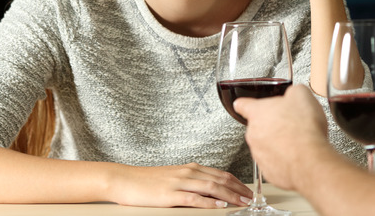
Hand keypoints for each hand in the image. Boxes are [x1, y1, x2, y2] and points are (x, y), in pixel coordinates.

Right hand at [106, 162, 252, 208]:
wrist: (123, 179)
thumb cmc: (147, 181)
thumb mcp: (173, 177)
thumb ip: (191, 181)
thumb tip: (208, 190)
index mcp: (190, 168)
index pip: (220, 173)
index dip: (236, 182)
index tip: (248, 190)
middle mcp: (188, 172)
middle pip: (220, 179)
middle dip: (238, 189)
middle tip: (251, 198)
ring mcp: (179, 182)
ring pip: (211, 187)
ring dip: (230, 195)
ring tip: (242, 202)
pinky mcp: (170, 195)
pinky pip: (194, 198)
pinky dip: (209, 202)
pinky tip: (219, 206)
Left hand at [234, 84, 330, 189]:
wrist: (310, 160)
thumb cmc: (304, 129)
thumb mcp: (302, 95)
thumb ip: (292, 92)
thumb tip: (293, 94)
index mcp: (257, 112)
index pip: (242, 104)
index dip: (246, 103)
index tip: (244, 104)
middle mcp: (253, 134)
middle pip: (259, 126)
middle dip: (273, 125)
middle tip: (290, 124)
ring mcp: (259, 154)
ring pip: (266, 146)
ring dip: (279, 143)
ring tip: (297, 141)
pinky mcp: (268, 171)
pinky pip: (274, 162)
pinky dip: (284, 159)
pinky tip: (297, 155)